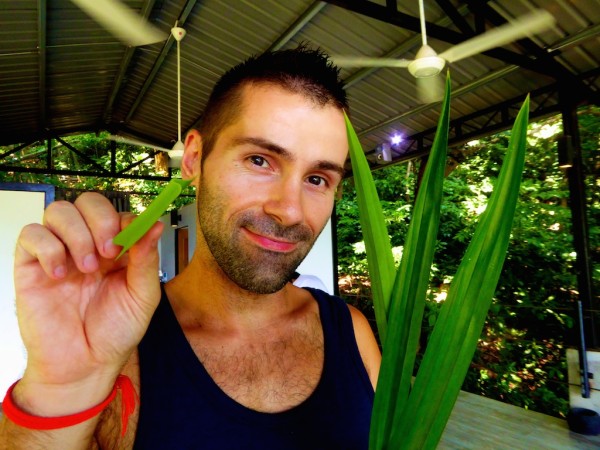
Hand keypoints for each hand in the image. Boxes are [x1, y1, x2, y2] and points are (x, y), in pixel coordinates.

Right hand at [13, 193, 162, 407]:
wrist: (84, 365)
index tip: (129, 241)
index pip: (119, 213)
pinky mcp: (31, 265)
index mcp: (117, 249)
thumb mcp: (143, 297)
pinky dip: (47, 249)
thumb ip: (147, 259)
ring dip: (76, 234)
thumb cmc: (115, 332)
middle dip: (100, 220)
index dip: (125, 219)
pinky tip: (60, 275)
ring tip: (86, 269)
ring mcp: (59, 252)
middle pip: (88, 202)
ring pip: (58, 211)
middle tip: (108, 252)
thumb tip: (156, 224)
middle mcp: (88, 244)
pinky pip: (31, 234)